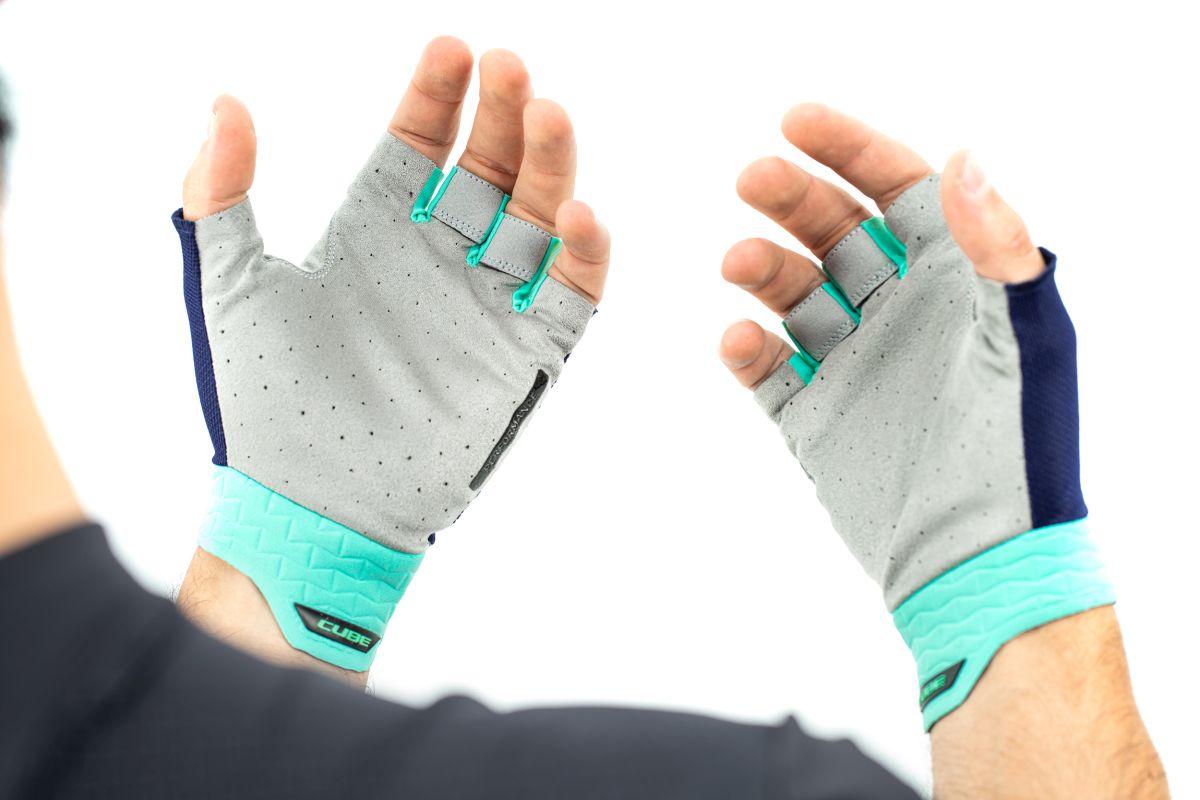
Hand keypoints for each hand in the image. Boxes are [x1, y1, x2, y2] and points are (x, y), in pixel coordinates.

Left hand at [175, 37, 611, 675]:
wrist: (311, 506)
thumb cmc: (266, 404)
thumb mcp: (232, 286)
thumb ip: (221, 193)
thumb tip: (226, 102)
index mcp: (374, 237)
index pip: (419, 147)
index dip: (437, 97)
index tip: (453, 48)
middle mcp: (438, 263)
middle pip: (489, 170)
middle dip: (503, 116)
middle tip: (514, 69)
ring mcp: (485, 309)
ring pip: (535, 220)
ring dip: (549, 167)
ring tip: (549, 114)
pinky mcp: (524, 360)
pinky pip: (569, 298)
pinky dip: (583, 256)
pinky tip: (577, 214)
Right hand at [719, 104, 1163, 796]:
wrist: (975, 565)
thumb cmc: (1016, 453)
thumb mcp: (1020, 341)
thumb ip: (993, 250)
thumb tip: (963, 160)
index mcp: (957, 285)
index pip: (900, 194)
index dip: (850, 150)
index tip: (795, 122)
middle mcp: (903, 314)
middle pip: (837, 232)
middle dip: (794, 199)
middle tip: (752, 179)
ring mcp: (857, 364)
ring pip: (798, 293)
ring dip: (765, 268)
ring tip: (738, 263)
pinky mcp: (818, 416)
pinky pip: (771, 369)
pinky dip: (749, 350)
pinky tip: (738, 338)